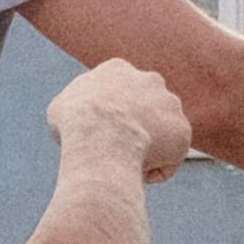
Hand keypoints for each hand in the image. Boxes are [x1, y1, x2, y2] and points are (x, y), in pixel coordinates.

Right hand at [51, 57, 192, 182]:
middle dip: (134, 128)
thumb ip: (77, 107)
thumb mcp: (61, 108)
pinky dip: (156, 169)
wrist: (102, 136)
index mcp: (118, 69)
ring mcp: (170, 103)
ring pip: (159, 133)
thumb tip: (79, 118)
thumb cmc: (75, 124)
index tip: (100, 133)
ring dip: (147, 149)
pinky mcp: (183, 130)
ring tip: (125, 164)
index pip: (116, 93)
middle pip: (142, 109)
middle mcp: (150, 80)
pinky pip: (170, 157)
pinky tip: (137, 174)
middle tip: (116, 149)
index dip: (108, 117)